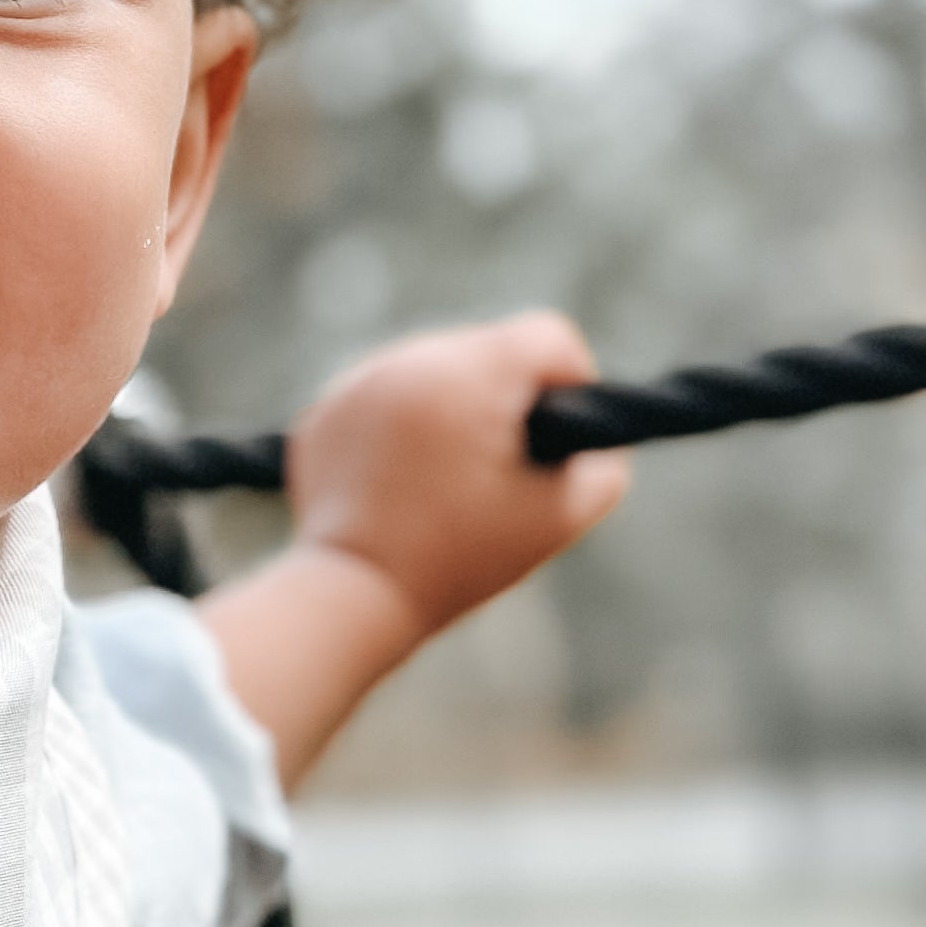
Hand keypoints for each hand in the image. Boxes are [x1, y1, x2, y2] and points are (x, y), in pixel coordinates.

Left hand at [195, 312, 629, 787]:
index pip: (547, 335)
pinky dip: (401, 424)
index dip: (572, 381)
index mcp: (471, 373)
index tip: (558, 433)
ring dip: (453, 406)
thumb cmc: (460, 558)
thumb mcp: (555, 518)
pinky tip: (403, 478)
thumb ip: (600, 469)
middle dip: (505, 398)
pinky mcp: (325, 409)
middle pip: (488, 350)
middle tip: (500, 465)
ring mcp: (359, 380)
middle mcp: (410, 359)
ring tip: (450, 475)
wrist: (354, 591)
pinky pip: (384, 396)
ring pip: (432, 369)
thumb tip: (596, 442)